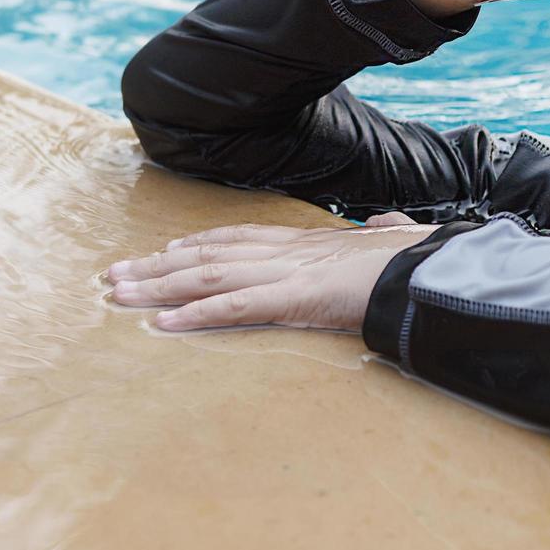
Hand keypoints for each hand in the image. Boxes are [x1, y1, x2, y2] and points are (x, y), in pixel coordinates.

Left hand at [106, 213, 434, 331]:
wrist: (436, 268)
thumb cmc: (421, 258)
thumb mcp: (399, 242)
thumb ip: (387, 234)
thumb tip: (389, 226)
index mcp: (308, 242)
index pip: (240, 237)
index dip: (198, 243)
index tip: (165, 249)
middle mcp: (288, 251)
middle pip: (209, 255)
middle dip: (158, 266)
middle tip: (114, 274)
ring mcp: (289, 272)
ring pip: (208, 277)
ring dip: (158, 287)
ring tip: (118, 294)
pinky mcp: (296, 299)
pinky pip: (235, 308)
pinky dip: (195, 315)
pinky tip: (162, 323)